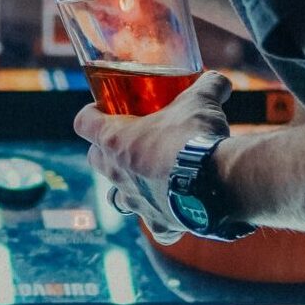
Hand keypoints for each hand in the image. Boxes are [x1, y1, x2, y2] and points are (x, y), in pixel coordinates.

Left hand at [75, 72, 233, 236]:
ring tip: (148, 176)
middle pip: (95, 159)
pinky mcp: (159, 222)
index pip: (83, 122)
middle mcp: (118, 173)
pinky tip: (176, 210)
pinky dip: (162, 218)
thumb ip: (208, 86)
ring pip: (117, 196)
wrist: (219, 182)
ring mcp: (136, 201)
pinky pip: (154, 224)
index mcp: (115, 139)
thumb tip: (220, 80)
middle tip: (130, 138)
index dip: (91, 113)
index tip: (104, 108)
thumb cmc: (197, 137)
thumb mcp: (201, 100)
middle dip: (106, 149)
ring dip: (128, 186)